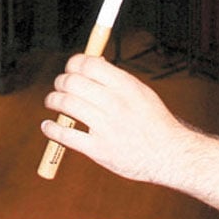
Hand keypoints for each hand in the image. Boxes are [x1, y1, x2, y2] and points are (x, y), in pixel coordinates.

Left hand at [41, 54, 188, 184]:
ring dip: (52, 100)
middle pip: (73, 82)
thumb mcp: (141, 93)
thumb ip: (117, 79)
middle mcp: (115, 103)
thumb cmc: (154, 122)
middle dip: (61, 81)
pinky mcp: (99, 150)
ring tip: (52, 102)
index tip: (70, 68)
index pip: (88, 63)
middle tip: (59, 86)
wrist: (169, 155)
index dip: (73, 63)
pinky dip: (51, 128)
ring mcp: (106, 127)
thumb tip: (92, 62)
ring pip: (66, 104)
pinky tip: (48, 125)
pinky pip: (65, 135)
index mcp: (126, 86)